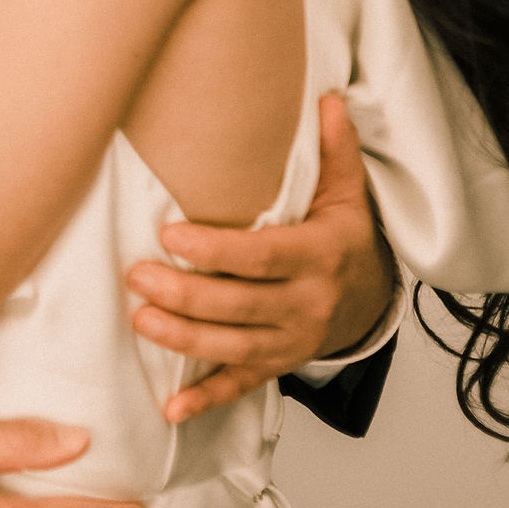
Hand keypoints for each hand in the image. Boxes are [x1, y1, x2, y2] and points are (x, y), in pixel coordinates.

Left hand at [126, 93, 395, 420]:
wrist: (371, 302)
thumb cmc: (345, 243)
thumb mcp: (347, 197)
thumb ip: (335, 151)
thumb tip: (325, 99)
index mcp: (318, 258)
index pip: (260, 257)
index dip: (214, 251)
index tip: (170, 235)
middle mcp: (305, 305)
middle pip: (238, 305)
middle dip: (184, 294)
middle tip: (136, 275)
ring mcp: (289, 342)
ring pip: (231, 347)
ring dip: (182, 338)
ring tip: (140, 319)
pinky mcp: (275, 367)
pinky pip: (239, 388)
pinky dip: (205, 401)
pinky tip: (170, 408)